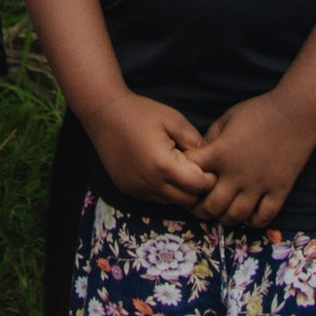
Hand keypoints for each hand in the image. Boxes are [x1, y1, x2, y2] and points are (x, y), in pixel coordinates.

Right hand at [91, 94, 215, 211]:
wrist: (104, 114)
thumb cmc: (141, 113)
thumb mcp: (174, 120)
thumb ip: (196, 142)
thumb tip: (211, 160)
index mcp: (163, 165)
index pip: (199, 186)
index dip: (210, 177)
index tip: (211, 166)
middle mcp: (150, 183)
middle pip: (187, 200)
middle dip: (197, 187)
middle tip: (198, 169)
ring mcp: (137, 189)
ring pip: (171, 202)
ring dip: (180, 190)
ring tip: (180, 169)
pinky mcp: (128, 190)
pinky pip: (155, 198)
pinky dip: (164, 190)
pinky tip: (161, 170)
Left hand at [188, 92, 306, 230]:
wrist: (296, 112)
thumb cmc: (259, 111)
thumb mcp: (227, 117)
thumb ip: (210, 138)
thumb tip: (199, 156)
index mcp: (219, 153)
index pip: (191, 175)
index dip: (184, 179)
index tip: (186, 180)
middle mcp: (236, 174)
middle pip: (211, 206)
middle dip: (200, 210)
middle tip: (199, 207)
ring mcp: (259, 185)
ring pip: (235, 216)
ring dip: (224, 218)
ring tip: (222, 212)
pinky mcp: (279, 190)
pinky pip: (263, 218)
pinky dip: (253, 221)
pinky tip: (248, 215)